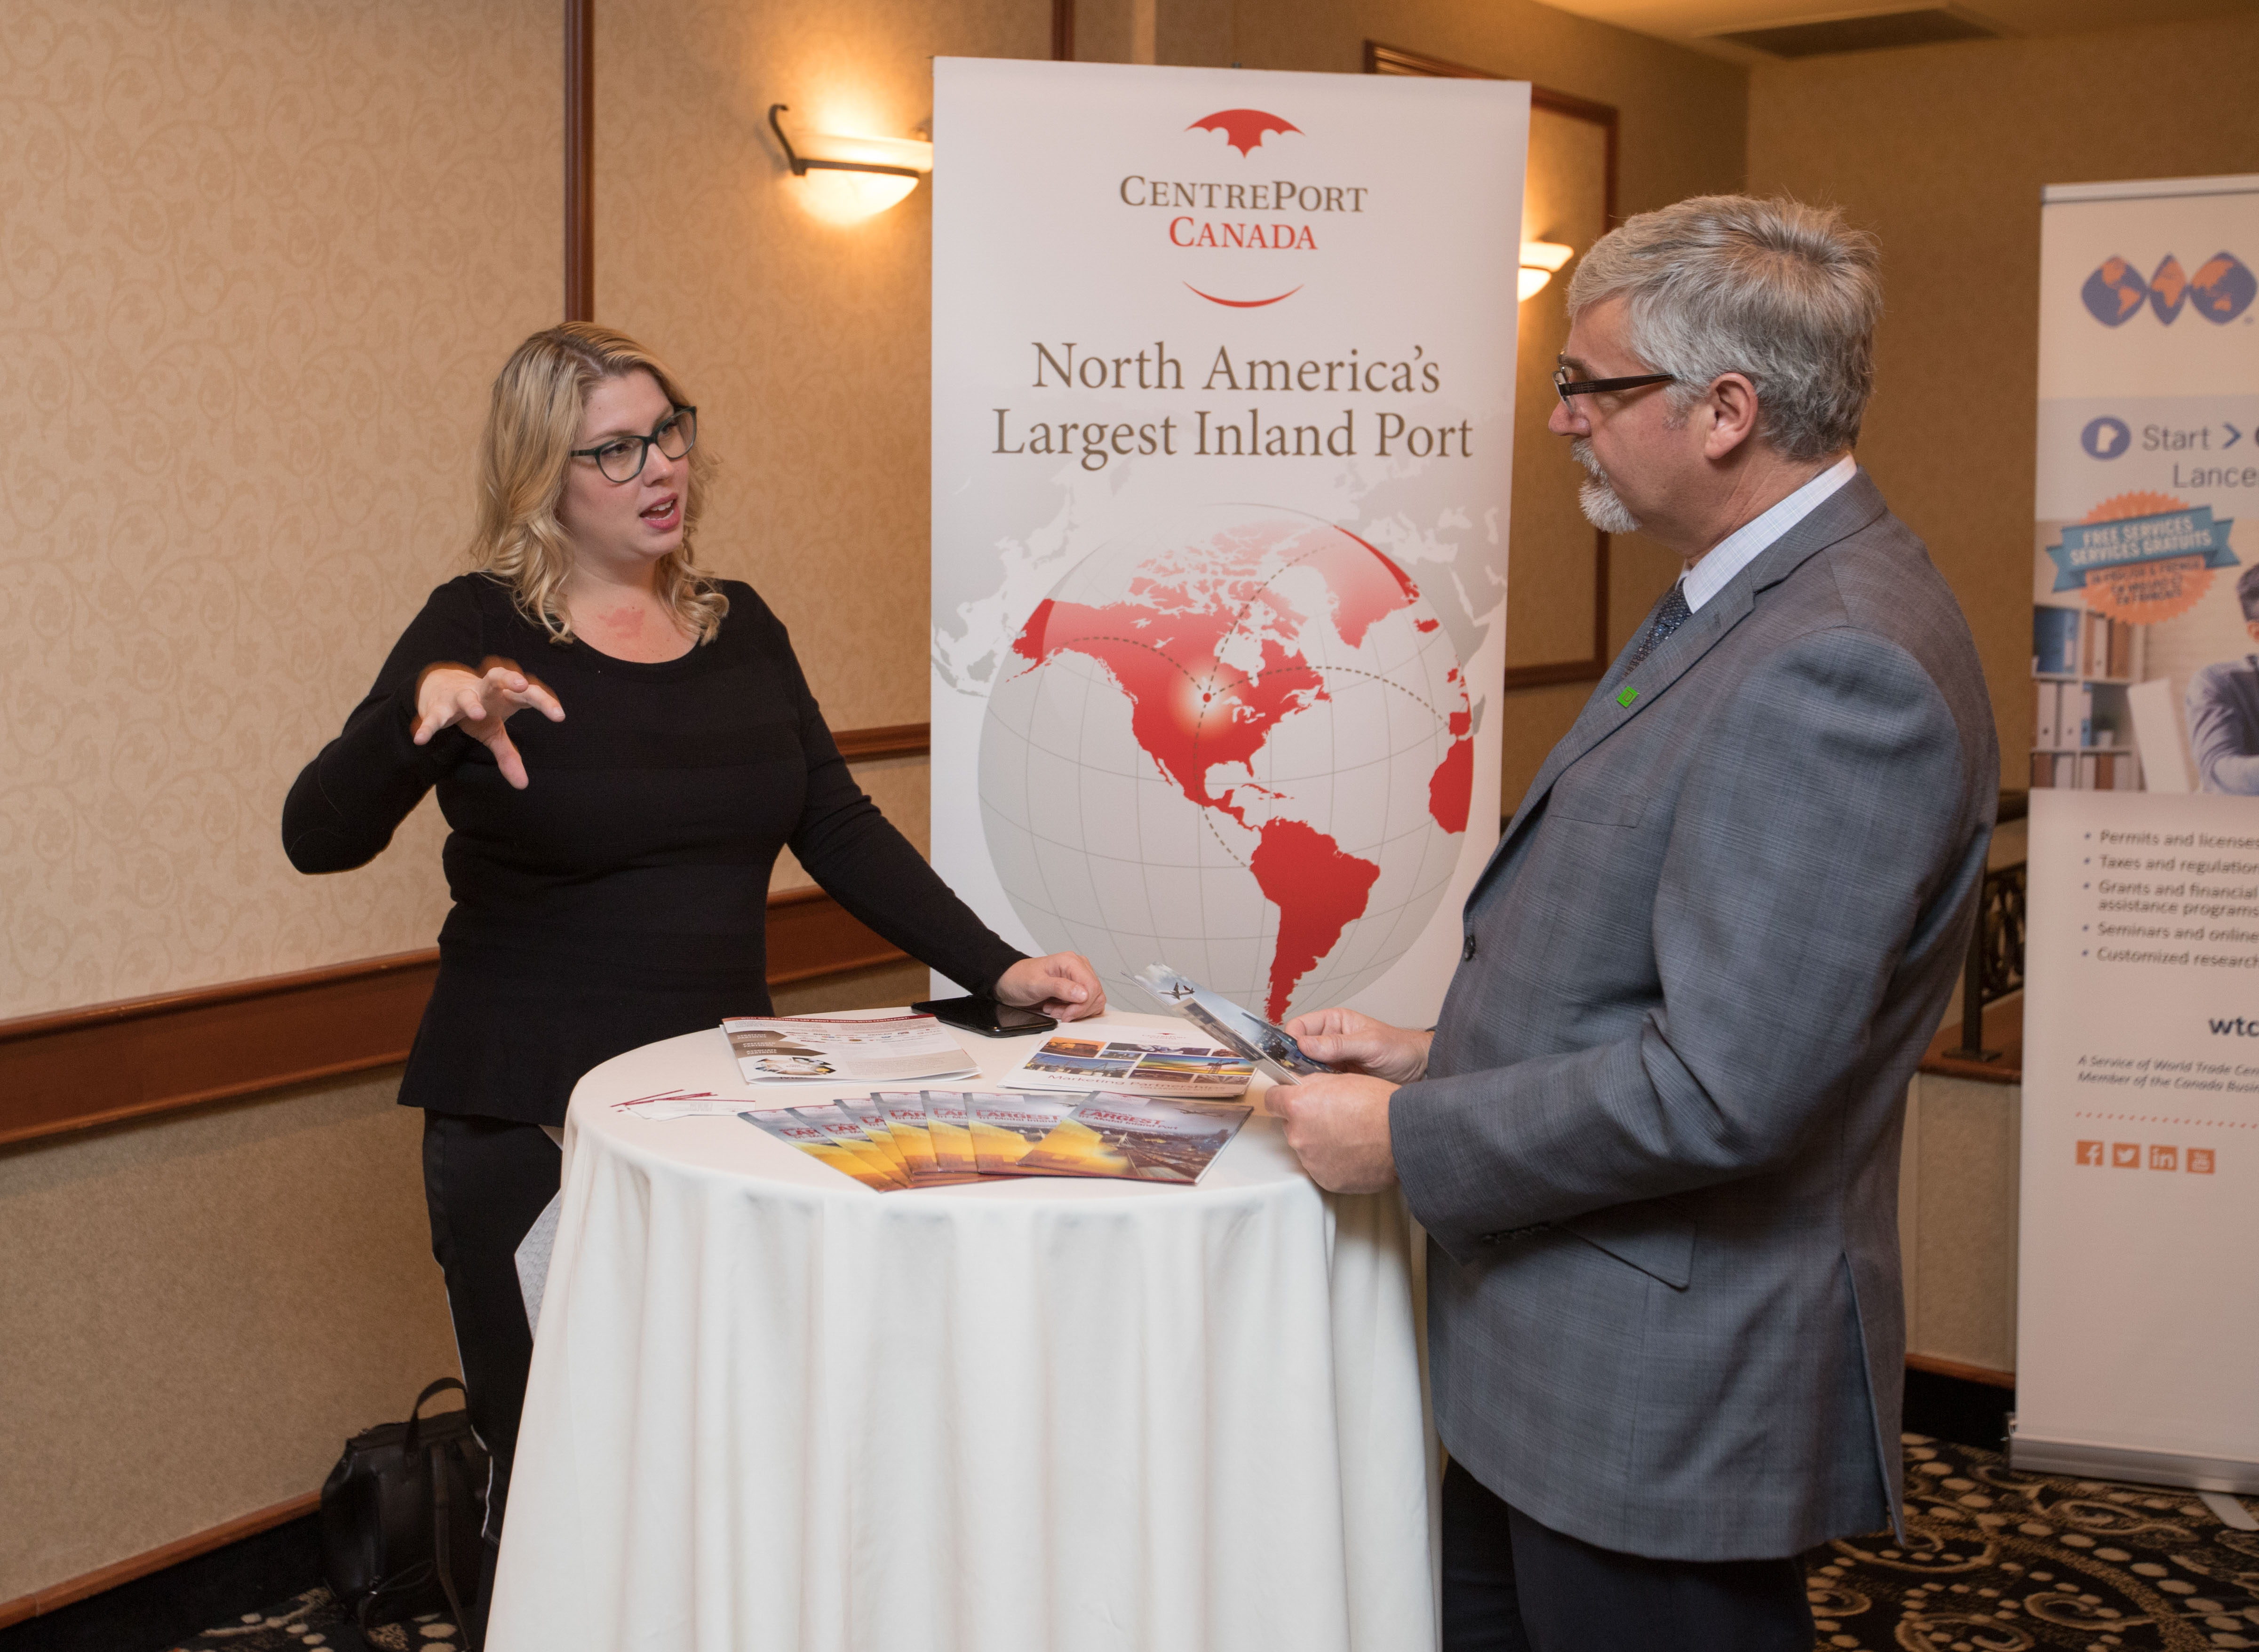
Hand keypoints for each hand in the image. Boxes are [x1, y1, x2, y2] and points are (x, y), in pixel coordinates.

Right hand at [414, 660, 564, 790]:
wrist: (440, 687)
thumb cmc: (479, 709)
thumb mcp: (493, 731)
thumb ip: (508, 754)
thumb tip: (523, 785)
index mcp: (504, 694)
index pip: (528, 693)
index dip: (544, 701)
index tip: (560, 715)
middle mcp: (484, 690)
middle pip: (498, 678)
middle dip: (510, 679)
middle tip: (522, 685)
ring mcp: (460, 696)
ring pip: (466, 695)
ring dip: (471, 703)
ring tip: (478, 714)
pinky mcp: (438, 706)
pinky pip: (434, 716)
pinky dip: (428, 726)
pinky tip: (420, 739)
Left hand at [993, 953, 1106, 1020]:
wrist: (1010, 982)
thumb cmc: (1020, 979)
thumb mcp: (1036, 984)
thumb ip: (1060, 988)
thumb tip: (1083, 994)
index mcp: (1071, 961)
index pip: (1092, 987)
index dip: (1082, 1006)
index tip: (1066, 1015)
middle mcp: (1079, 968)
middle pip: (1095, 995)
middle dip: (1077, 1009)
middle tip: (1056, 1012)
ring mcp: (1079, 978)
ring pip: (1093, 1001)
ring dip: (1075, 1011)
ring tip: (1055, 1009)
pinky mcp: (1078, 988)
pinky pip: (1088, 1004)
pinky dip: (1075, 1011)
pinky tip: (1059, 1009)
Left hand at [1267, 1072, 1398, 1193]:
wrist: (1403, 1136)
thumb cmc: (1378, 1105)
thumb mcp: (1340, 1079)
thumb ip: (1312, 1085)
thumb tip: (1299, 1087)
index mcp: (1298, 1106)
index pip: (1272, 1100)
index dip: (1284, 1097)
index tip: (1291, 1099)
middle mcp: (1299, 1135)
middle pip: (1291, 1125)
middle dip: (1306, 1120)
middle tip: (1332, 1117)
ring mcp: (1310, 1160)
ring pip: (1306, 1147)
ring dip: (1319, 1141)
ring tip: (1347, 1135)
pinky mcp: (1324, 1179)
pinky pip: (1320, 1166)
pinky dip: (1331, 1161)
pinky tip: (1351, 1151)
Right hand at [1284, 1007, 1431, 1084]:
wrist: (1421, 1070)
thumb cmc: (1401, 1049)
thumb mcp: (1370, 1043)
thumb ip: (1338, 1044)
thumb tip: (1305, 1045)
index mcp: (1334, 1022)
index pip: (1299, 1027)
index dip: (1292, 1041)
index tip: (1295, 1056)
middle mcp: (1329, 1041)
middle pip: (1298, 1051)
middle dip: (1297, 1063)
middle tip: (1306, 1076)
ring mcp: (1333, 1062)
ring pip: (1306, 1070)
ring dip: (1309, 1078)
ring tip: (1319, 1086)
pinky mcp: (1338, 1080)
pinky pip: (1320, 1084)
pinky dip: (1320, 1090)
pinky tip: (1327, 1095)